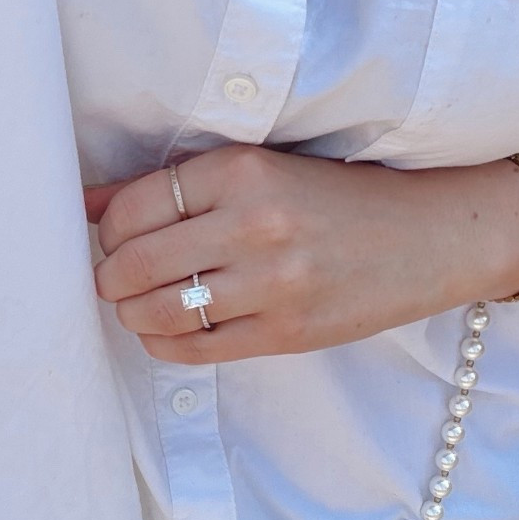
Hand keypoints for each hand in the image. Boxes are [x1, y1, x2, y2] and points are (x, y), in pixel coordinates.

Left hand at [85, 145, 518, 361]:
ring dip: (132, 313)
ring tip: (137, 306)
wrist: (432, 237)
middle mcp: (256, 224)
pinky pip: (196, 349)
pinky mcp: (287, 333)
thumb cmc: (341, 199)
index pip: (135, 207)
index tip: (114, 237)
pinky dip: (165, 343)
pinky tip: (167, 332)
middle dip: (111, 276)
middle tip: (115, 278)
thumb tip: (87, 203)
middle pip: (136, 262)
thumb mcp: (264, 170)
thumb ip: (178, 185)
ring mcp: (273, 284)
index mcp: (245, 171)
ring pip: (159, 311)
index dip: (109, 229)